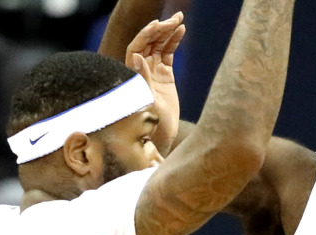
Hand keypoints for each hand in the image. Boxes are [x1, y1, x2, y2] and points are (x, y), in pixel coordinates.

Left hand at [127, 12, 184, 153]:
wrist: (162, 135)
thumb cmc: (152, 123)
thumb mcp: (148, 101)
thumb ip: (143, 79)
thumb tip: (137, 56)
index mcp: (134, 73)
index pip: (137, 47)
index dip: (146, 35)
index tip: (158, 26)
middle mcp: (141, 68)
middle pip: (149, 42)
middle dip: (160, 29)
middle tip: (174, 19)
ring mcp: (153, 69)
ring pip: (159, 44)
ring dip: (168, 31)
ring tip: (179, 19)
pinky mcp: (165, 73)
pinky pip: (168, 52)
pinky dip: (174, 41)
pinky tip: (181, 31)